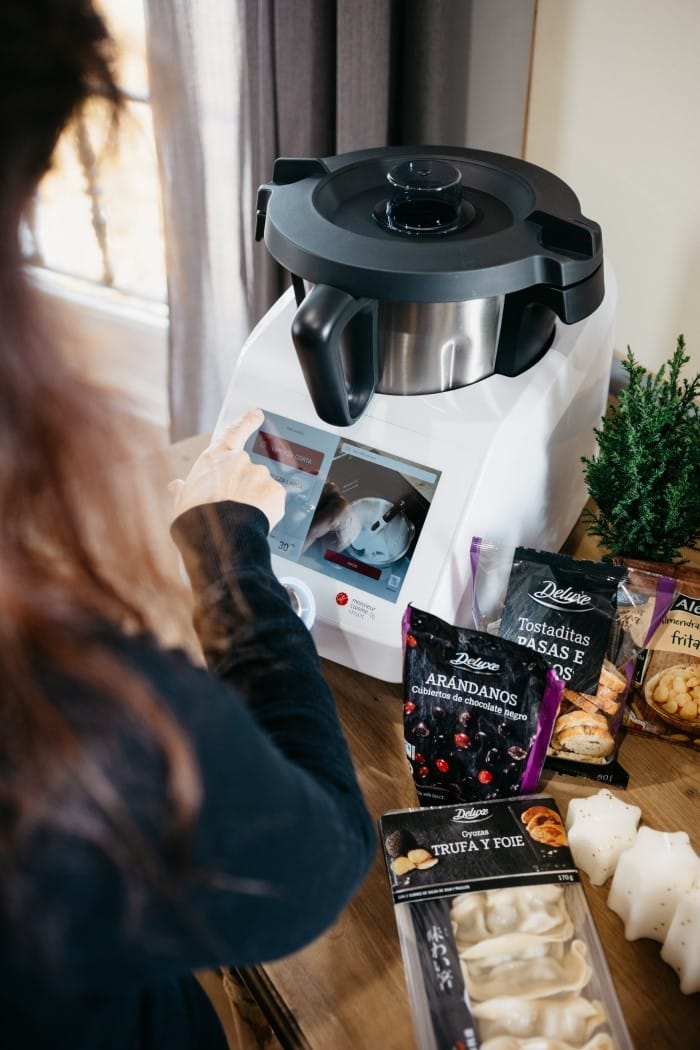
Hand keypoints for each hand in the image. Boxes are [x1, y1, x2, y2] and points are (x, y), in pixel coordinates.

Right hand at [169, 409, 285, 529]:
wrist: (219, 536)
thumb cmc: (196, 517)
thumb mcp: (183, 501)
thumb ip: (184, 490)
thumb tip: (176, 486)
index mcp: (215, 458)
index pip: (234, 432)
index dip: (246, 422)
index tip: (258, 414)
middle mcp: (239, 460)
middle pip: (247, 471)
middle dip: (244, 488)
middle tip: (233, 509)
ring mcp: (259, 474)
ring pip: (260, 487)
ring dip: (255, 500)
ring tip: (241, 518)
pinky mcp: (275, 491)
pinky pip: (273, 500)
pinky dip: (267, 510)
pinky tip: (256, 520)